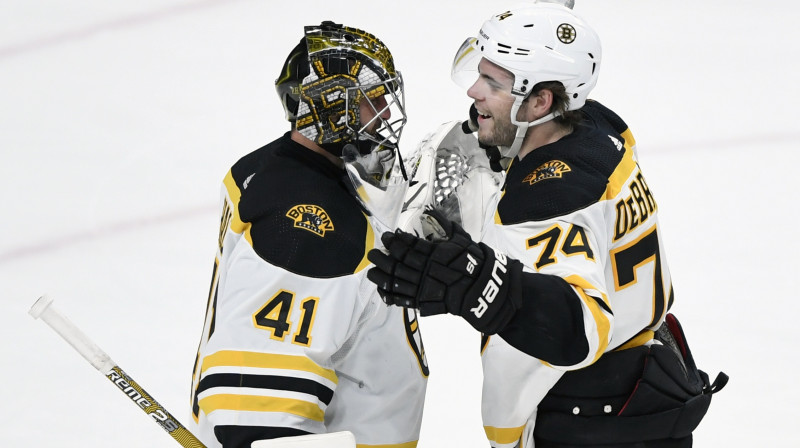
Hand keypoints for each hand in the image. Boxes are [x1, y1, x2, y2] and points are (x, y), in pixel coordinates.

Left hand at [367, 211, 522, 333]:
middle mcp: (426, 270)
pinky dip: (392, 295)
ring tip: (372, 271)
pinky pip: (404, 299)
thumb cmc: (473, 261)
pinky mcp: (425, 301)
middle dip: (384, 257)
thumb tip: (431, 210)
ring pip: (398, 281)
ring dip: (382, 276)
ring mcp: (424, 287)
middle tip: (373, 252)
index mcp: (434, 253)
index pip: (410, 245)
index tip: (388, 236)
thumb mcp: (461, 238)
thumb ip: (445, 225)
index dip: (396, 240)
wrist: (482, 288)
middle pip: (399, 262)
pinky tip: (382, 290)